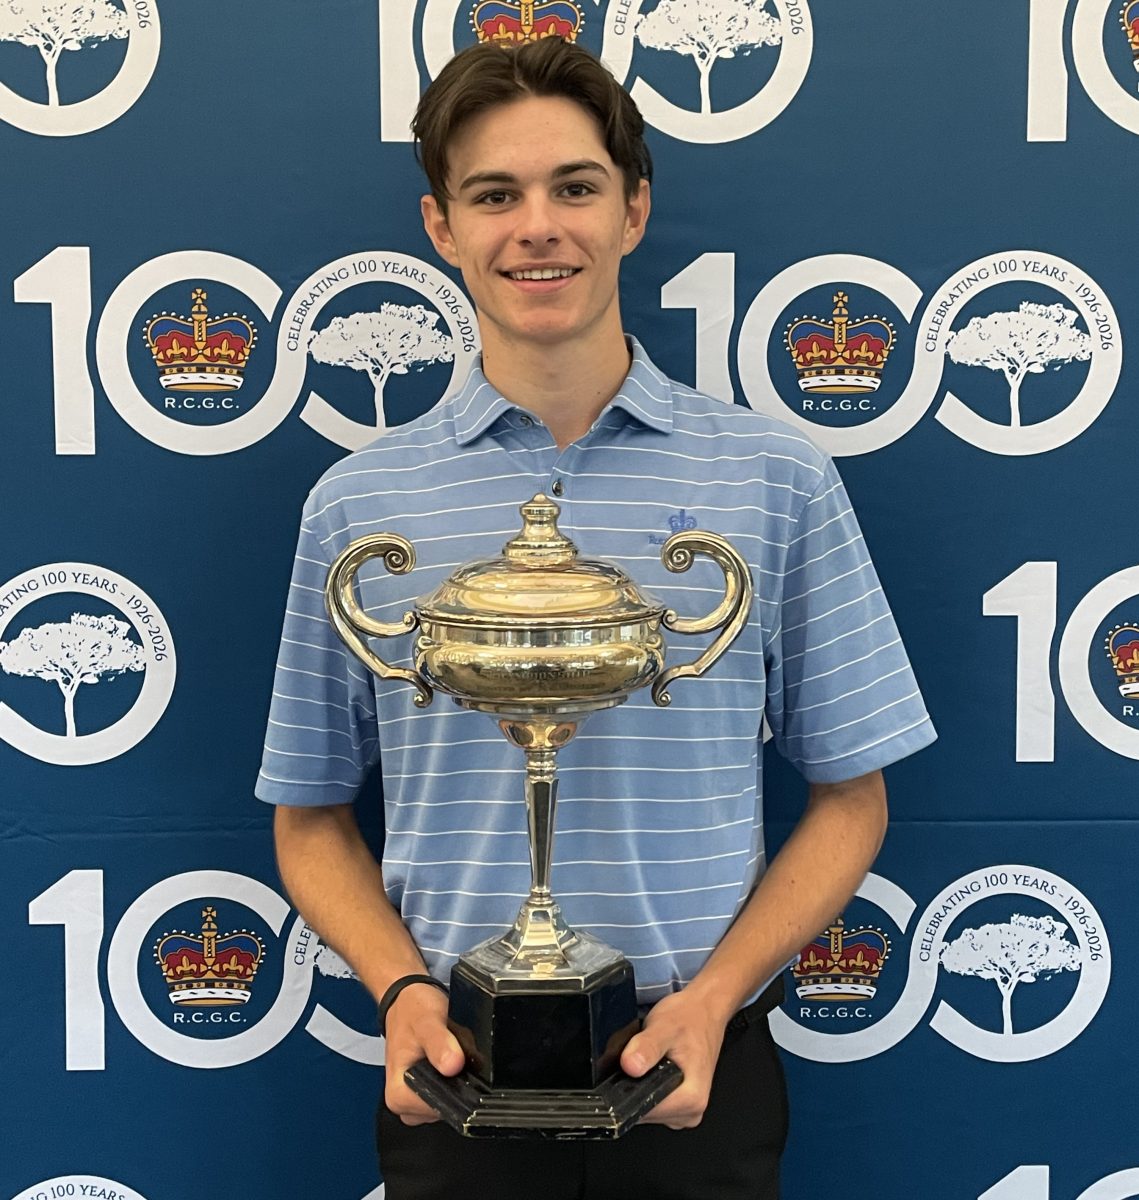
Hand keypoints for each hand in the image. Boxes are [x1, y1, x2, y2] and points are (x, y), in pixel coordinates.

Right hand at [382, 982, 464, 1124]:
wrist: (407, 1001)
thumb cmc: (412, 1011)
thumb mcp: (426, 1021)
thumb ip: (439, 1043)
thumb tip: (452, 1065)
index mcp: (397, 1095)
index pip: (440, 1107)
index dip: (457, 1085)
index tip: (457, 1061)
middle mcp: (405, 1104)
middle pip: (450, 1104)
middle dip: (460, 1078)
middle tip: (452, 1049)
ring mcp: (418, 1102)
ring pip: (456, 1098)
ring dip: (460, 1074)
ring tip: (449, 1049)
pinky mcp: (428, 1094)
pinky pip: (455, 1091)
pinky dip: (458, 1073)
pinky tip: (450, 1056)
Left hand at [619, 990, 728, 1128]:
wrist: (705, 1010)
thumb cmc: (690, 1017)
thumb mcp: (664, 1027)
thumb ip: (647, 1047)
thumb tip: (630, 1066)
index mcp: (692, 1098)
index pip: (645, 1111)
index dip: (627, 1092)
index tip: (626, 1069)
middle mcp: (692, 1110)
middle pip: (644, 1113)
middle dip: (633, 1088)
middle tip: (639, 1058)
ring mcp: (687, 1110)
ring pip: (647, 1109)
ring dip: (639, 1087)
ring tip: (648, 1060)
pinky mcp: (681, 1104)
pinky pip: (653, 1104)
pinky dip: (646, 1087)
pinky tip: (651, 1068)